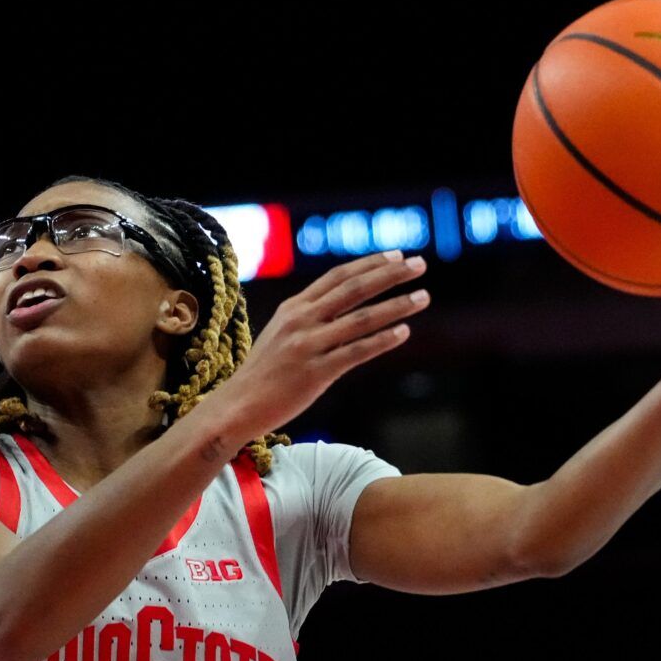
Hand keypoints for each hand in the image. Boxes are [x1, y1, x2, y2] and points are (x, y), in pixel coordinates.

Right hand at [217, 250, 428, 438]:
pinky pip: (356, 352)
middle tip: (419, 264)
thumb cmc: (264, 372)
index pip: (338, 276)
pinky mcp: (316, 373)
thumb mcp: (281, 333)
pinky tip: (404, 332)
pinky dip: (382, 340)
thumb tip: (342, 307)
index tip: (396, 255)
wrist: (238, 405)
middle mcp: (302, 320)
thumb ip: (309, 317)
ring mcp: (308, 345)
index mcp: (294, 307)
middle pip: (353, 289)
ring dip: (396, 306)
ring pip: (361, 318)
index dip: (369, 264)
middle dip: (390, 274)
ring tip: (423, 297)